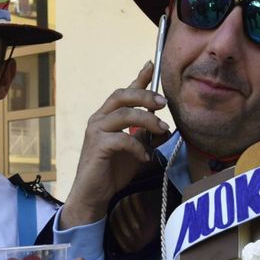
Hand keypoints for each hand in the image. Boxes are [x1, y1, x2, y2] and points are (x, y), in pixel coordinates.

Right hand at [59, 63, 168, 229]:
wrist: (93, 195)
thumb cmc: (112, 171)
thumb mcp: (135, 149)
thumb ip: (145, 135)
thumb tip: (165, 127)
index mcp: (107, 116)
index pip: (124, 92)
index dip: (138, 78)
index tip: (152, 65)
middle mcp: (99, 119)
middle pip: (122, 96)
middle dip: (145, 96)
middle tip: (164, 103)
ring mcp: (95, 131)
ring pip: (124, 114)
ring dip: (147, 120)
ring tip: (162, 130)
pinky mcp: (97, 146)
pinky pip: (121, 138)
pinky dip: (137, 146)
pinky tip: (145, 156)